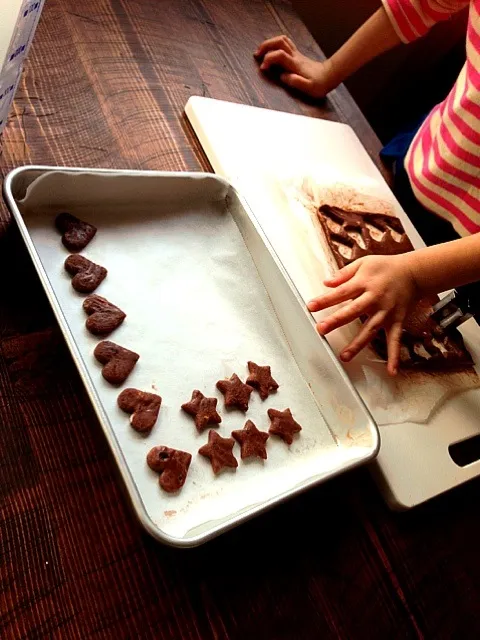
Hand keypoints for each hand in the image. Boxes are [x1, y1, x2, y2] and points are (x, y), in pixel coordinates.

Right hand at [254, 35, 337, 97]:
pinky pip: (285, 43)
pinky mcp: (297, 55)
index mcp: (295, 65)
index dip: (268, 59)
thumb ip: (296, 82)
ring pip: (282, 40)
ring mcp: (296, 54)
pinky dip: (276, 44)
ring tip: (261, 51)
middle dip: (265, 46)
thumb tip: (283, 77)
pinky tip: (272, 51)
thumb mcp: (309, 88)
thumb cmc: (319, 84)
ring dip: (270, 43)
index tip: (263, 68)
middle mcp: (295, 56)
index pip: (279, 55)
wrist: (330, 76)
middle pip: (279, 41)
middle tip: (257, 55)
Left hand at [307, 254, 418, 375]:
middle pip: (353, 311)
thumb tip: (325, 283)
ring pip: (370, 330)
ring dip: (358, 344)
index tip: (310, 306)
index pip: (341, 292)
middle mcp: (374, 298)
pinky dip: (394, 356)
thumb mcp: (363, 263)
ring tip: (344, 356)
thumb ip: (344, 274)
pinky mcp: (396, 321)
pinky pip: (395, 339)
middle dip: (336, 320)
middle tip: (321, 329)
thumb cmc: (386, 267)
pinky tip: (391, 371)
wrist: (414, 272)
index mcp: (364, 283)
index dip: (325, 300)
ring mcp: (386, 312)